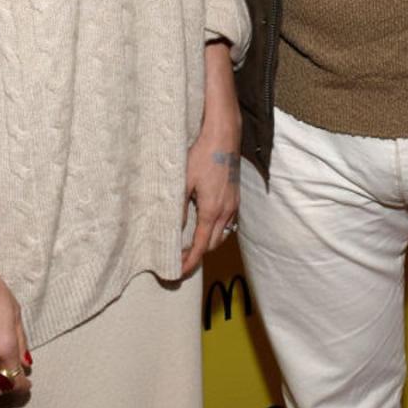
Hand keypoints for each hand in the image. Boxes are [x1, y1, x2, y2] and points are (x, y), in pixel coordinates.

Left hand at [181, 43, 240, 274]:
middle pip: (214, 243)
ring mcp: (234, 203)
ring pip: (223, 232)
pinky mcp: (235, 194)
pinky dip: (217, 227)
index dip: (189, 262)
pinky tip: (206, 220)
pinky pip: (228, 220)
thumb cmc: (201, 155)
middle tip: (181, 258)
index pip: (201, 246)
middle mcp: (226, 211)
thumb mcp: (183, 180)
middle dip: (199, 254)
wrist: (223, 134)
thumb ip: (178, 207)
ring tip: (192, 242)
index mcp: (212, 210)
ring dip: (209, 240)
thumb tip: (171, 228)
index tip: (178, 272)